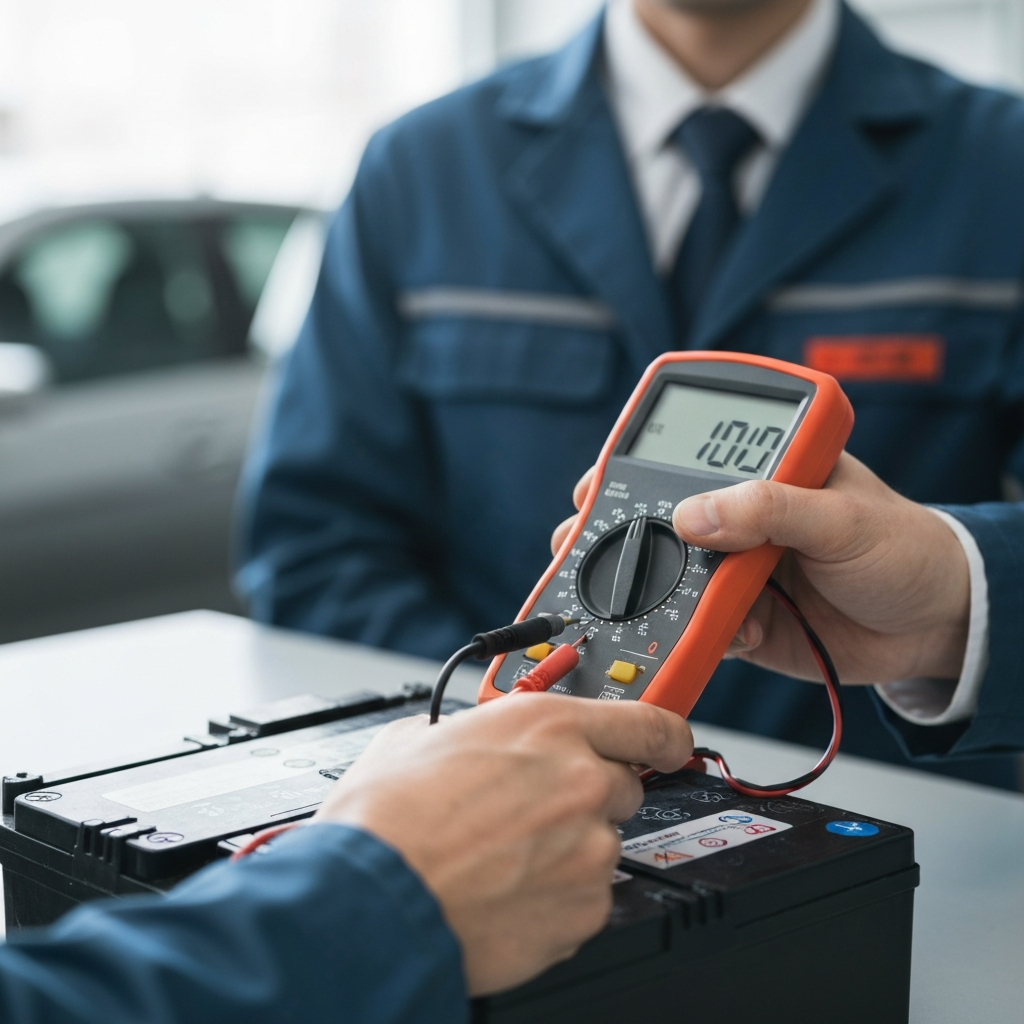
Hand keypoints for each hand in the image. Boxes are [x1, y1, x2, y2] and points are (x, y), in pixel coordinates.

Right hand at [313, 694, 691, 994]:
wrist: (370, 899)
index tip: (671, 743)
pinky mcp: (585, 912)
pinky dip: (557, 896)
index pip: (649, 722)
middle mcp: (582, 781)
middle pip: (622, 786)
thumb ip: (472, 730)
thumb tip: (469, 738)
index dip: (666, 734)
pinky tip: (506, 891)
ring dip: (566, 849)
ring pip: (600, 844)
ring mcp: (590, 850)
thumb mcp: (421, 737)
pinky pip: (586, 897)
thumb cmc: (385, 820)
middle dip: (584, 796)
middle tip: (530, 811)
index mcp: (548, 726)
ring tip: (502, 857)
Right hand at [552, 454, 969, 684]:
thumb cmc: (903, 547)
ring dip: (647, 590)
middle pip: (661, 522)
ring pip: (673, 578)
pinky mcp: (744, 620)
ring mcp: (737, 572)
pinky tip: (701, 633)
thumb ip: (768, 510)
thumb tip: (692, 517)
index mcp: (761, 474)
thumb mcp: (839, 516)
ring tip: (618, 596)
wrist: (934, 628)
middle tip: (580, 541)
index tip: (595, 485)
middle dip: (617, 533)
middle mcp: (741, 520)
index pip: (685, 460)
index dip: (633, 468)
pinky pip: (700, 626)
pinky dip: (690, 633)